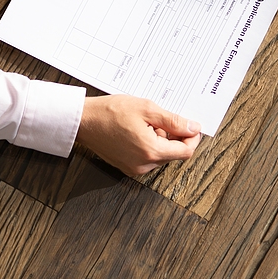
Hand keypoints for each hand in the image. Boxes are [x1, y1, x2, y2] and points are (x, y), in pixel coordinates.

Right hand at [76, 95, 201, 176]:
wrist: (84, 121)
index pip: (186, 152)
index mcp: (151, 151)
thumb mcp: (147, 109)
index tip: (190, 125)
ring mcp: (134, 168)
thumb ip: (174, 121)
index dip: (192, 137)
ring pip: (160, 155)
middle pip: (173, 154)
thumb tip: (193, 128)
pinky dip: (148, 145)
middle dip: (173, 136)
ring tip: (144, 124)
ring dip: (160, 140)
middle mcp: (144, 165)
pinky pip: (147, 158)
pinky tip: (137, 131)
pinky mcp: (127, 167)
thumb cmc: (110, 112)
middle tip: (158, 119)